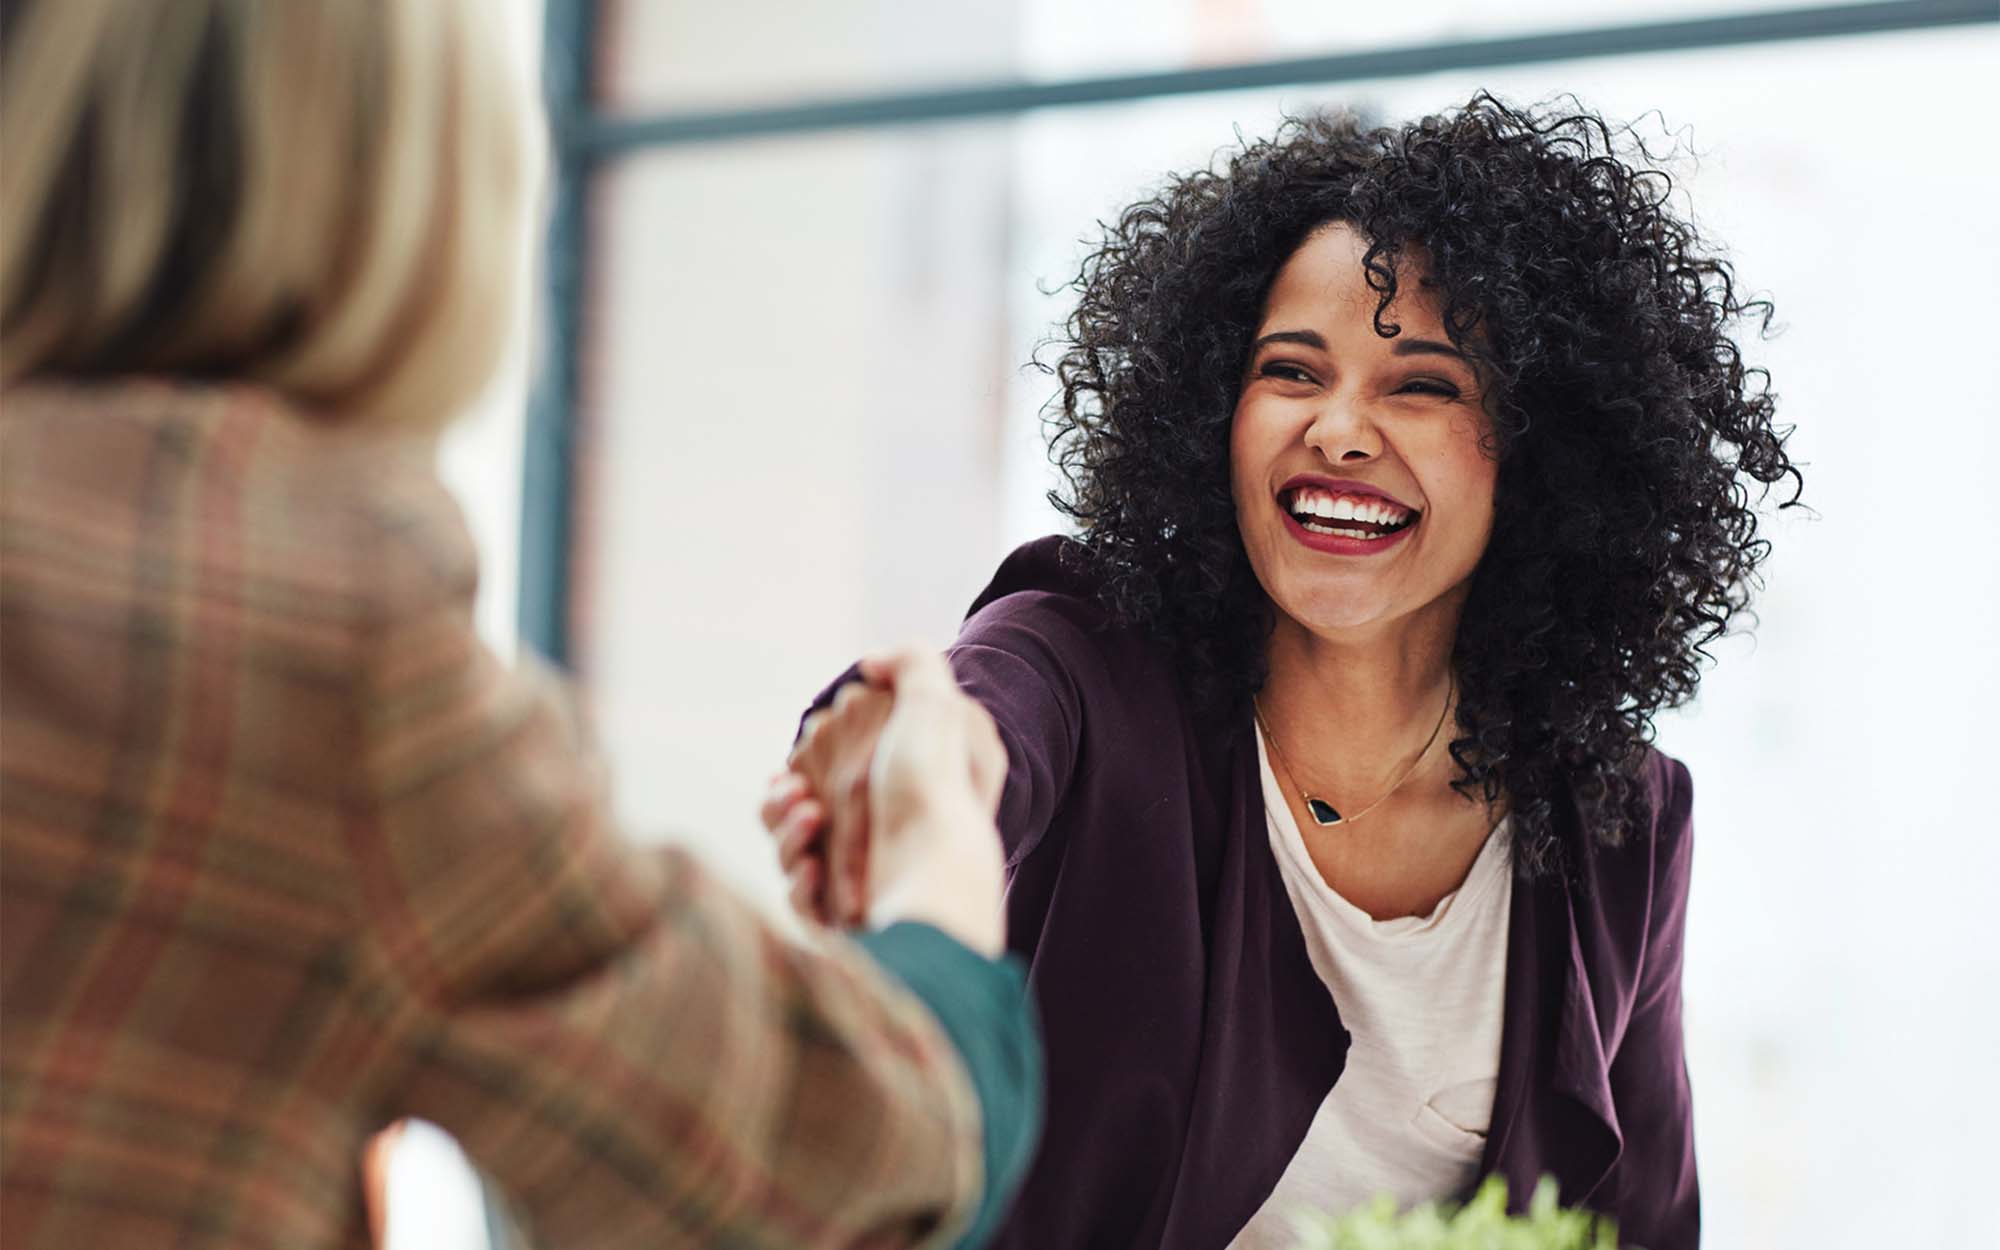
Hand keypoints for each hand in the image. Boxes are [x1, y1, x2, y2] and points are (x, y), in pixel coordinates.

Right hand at [764, 649, 1006, 954]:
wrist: (936, 877)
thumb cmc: (934, 790)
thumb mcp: (936, 706)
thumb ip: (910, 664)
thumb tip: (871, 663)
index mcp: (894, 789)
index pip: (831, 771)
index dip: (809, 759)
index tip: (804, 754)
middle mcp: (878, 835)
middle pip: (798, 811)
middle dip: (783, 799)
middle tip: (797, 794)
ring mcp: (860, 880)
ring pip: (790, 853)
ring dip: (786, 833)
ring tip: (809, 819)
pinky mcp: (845, 920)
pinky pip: (801, 900)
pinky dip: (800, 882)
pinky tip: (815, 870)